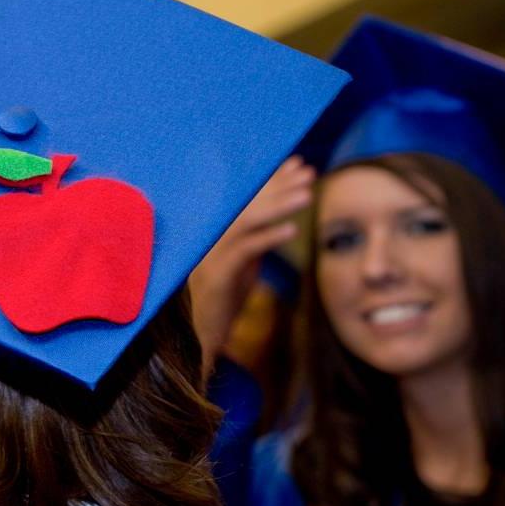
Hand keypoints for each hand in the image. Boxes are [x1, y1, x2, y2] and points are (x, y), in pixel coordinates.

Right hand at [189, 156, 313, 374]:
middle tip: (308, 170)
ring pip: (246, 221)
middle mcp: (210, 238)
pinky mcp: (217, 277)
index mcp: (216, 234)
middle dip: (279, 185)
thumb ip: (253, 243)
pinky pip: (245, 251)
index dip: (271, 179)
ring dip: (278, 205)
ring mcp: (211, 256)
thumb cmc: (219, 305)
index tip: (297, 164)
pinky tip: (293, 229)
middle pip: (247, 203)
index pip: (245, 198)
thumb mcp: (240, 268)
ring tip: (308, 194)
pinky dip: (269, 238)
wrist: (196, 342)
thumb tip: (277, 222)